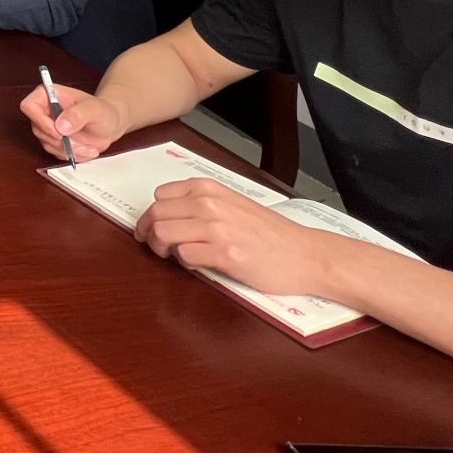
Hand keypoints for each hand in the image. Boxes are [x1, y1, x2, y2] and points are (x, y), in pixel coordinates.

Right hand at [18, 83, 127, 161]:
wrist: (111, 124)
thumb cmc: (103, 111)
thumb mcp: (95, 109)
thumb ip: (79, 114)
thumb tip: (61, 126)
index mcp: (49, 95)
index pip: (29, 106)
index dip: (40, 121)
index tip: (58, 133)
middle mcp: (45, 111)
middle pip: (38, 129)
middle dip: (60, 141)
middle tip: (79, 143)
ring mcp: (48, 127)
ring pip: (47, 144)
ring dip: (69, 150)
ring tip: (88, 147)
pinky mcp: (54, 141)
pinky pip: (56, 153)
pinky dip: (73, 155)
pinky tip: (87, 150)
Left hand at [135, 179, 345, 297]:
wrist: (305, 254)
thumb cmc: (270, 233)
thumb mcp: (232, 204)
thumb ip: (202, 204)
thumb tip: (168, 214)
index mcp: (209, 189)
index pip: (160, 196)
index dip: (151, 214)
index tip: (152, 227)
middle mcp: (209, 204)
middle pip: (156, 215)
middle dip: (148, 233)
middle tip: (155, 247)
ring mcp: (216, 228)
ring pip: (163, 233)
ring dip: (162, 249)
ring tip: (173, 256)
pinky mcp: (225, 253)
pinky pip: (184, 256)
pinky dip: (184, 263)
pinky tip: (197, 264)